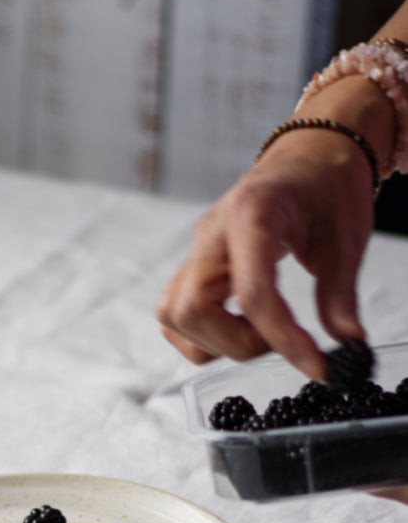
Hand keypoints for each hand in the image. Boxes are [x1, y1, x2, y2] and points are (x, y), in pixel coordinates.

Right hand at [156, 126, 375, 380]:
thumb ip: (340, 295)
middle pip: (193, 310)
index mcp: (251, 215)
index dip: (283, 340)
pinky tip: (242, 327)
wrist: (309, 156)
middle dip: (239, 343)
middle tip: (283, 340)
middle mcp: (212, 235)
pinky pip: (175, 315)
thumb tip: (349, 344)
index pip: (252, 293)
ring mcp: (197, 252)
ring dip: (216, 342)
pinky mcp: (194, 267)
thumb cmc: (326, 187)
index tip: (317, 366)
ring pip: (174, 317)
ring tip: (261, 333)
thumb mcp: (345, 240)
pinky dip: (202, 335)